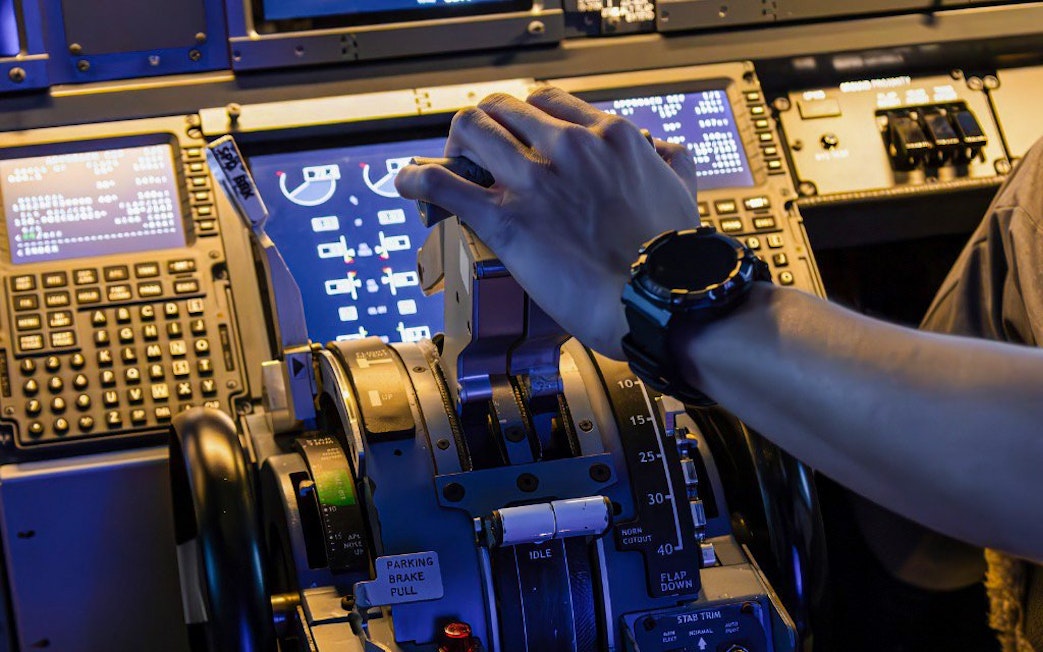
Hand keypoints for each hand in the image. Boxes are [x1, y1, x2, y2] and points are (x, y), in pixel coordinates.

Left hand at [395, 87, 699, 358]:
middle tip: (478, 154)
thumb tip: (666, 151)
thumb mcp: (682, 190)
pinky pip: (442, 183)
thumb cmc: (673, 259)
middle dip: (484, 127)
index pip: (547, 101)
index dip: (523, 119)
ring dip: (451, 144)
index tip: (516, 138)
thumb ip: (671, 162)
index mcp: (608, 136)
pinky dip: (416, 179)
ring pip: (470, 129)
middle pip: (502, 108)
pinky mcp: (506, 219)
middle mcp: (567, 147)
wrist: (662, 302)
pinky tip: (406, 184)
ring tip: (445, 166)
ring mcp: (533, 180)